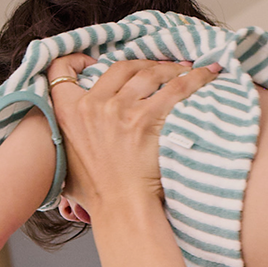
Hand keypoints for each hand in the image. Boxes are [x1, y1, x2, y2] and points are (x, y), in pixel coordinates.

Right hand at [46, 55, 219, 217]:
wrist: (121, 208)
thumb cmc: (97, 193)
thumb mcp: (65, 162)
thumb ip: (65, 140)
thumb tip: (67, 137)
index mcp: (69, 112)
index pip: (61, 70)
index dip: (77, 58)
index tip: (93, 60)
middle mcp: (94, 105)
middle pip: (120, 66)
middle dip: (142, 63)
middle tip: (159, 69)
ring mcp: (121, 109)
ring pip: (150, 72)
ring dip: (170, 68)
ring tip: (185, 71)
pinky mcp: (148, 118)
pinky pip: (177, 88)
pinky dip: (194, 78)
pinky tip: (206, 75)